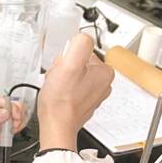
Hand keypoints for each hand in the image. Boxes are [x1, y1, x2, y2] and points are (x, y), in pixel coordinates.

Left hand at [0, 91, 25, 151]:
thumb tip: (5, 113)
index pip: (7, 101)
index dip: (11, 109)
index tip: (8, 117)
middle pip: (17, 107)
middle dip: (16, 116)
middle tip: (10, 124)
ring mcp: (2, 119)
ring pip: (19, 117)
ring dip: (18, 124)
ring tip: (8, 129)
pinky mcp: (3, 129)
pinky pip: (17, 127)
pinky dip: (16, 130)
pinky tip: (8, 133)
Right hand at [38, 33, 113, 150]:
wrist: (56, 125)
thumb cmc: (61, 100)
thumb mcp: (69, 64)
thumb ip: (79, 44)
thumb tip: (81, 37)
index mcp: (105, 72)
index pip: (81, 51)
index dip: (67, 58)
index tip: (64, 69)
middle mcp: (103, 83)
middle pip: (77, 62)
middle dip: (64, 68)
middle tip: (60, 80)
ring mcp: (93, 94)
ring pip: (72, 74)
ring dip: (62, 79)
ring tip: (58, 89)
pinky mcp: (83, 102)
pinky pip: (70, 87)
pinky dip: (62, 90)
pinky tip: (59, 96)